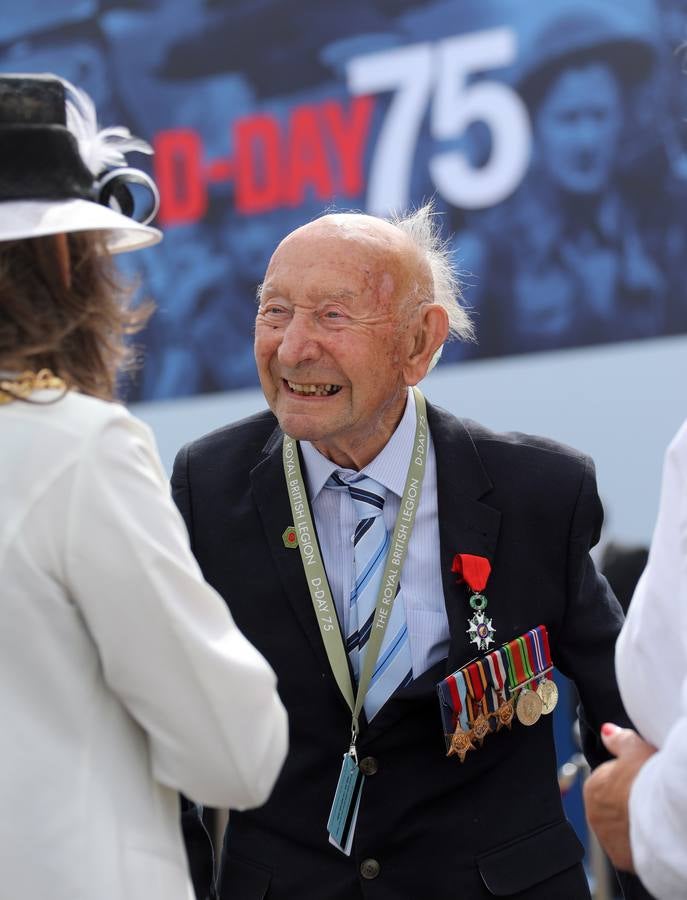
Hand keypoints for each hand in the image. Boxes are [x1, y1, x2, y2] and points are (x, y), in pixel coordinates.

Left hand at [583, 723, 656, 871]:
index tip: (643, 781)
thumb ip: (619, 740)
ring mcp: (606, 839)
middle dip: (628, 804)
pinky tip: (653, 836)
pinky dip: (640, 845)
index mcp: (593, 786)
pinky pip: (630, 851)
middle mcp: (593, 814)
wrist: (666, 814)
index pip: (607, 783)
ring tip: (654, 818)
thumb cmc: (650, 778)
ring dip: (633, 825)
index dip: (628, 781)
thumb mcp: (636, 748)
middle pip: (613, 807)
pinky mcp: (621, 859)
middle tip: (650, 799)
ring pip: (620, 830)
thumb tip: (607, 731)